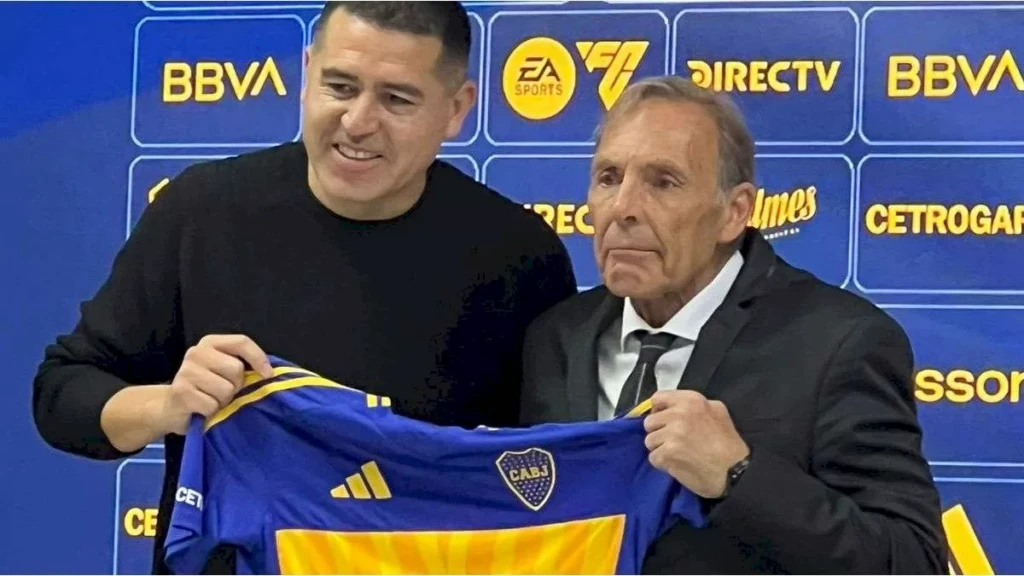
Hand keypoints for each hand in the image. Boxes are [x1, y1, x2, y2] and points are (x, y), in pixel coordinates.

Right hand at [156, 334, 273, 434]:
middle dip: (236, 385)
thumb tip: (268, 372)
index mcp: (211, 343)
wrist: (172, 407)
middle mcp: (196, 353)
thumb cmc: (206, 388)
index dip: (258, 358)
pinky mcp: (181, 392)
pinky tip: (202, 409)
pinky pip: (212, 405)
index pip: (241, 342)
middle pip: (235, 369)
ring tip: (212, 400)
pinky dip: (212, 411)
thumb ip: (243, 366)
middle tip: (225, 391)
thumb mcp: (224, 370)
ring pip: (225, 389)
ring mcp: (186, 371)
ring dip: (224, 401)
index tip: (267, 375)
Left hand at [643, 390, 749, 498]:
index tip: (663, 421)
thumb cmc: (728, 444)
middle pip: (650, 422)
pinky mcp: (667, 453)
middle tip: (673, 442)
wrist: (734, 472)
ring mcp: (672, 434)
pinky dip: (662, 463)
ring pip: (649, 441)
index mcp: (691, 400)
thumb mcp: (718, 412)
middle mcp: (679, 414)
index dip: (658, 410)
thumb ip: (694, 406)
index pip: (658, 397)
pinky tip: (677, 465)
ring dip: (660, 449)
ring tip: (677, 455)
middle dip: (658, 433)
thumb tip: (671, 408)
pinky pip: (653, 457)